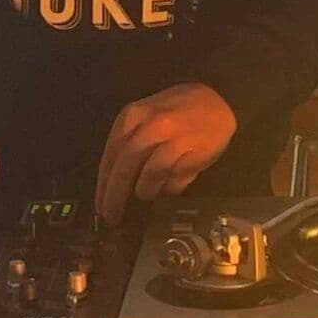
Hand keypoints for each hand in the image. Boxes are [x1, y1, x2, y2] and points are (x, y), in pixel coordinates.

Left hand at [96, 82, 237, 223]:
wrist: (217, 100)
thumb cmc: (176, 113)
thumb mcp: (144, 119)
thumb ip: (127, 146)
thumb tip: (111, 184)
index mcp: (131, 117)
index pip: (109, 158)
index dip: (103, 187)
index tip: (100, 207)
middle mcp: (149, 127)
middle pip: (124, 170)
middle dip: (115, 198)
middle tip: (113, 217)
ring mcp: (173, 139)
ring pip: (148, 178)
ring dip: (146, 191)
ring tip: (148, 193)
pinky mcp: (193, 152)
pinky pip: (174, 181)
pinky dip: (170, 188)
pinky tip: (171, 183)